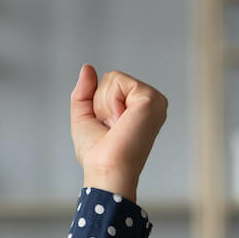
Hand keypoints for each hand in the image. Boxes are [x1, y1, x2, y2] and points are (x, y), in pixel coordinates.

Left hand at [70, 64, 167, 201]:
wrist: (107, 169)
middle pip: (111, 78)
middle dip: (99, 103)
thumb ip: (84, 91)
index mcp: (139, 106)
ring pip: (113, 79)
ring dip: (104, 104)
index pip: (109, 84)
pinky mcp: (151, 98)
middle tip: (111, 127)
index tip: (108, 128)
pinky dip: (110, 102)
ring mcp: (154, 99)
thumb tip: (87, 67)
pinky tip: (121, 121)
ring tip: (116, 125)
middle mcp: (150, 101)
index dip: (97, 105)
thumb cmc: (98, 153)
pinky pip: (117, 82)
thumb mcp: (85, 117)